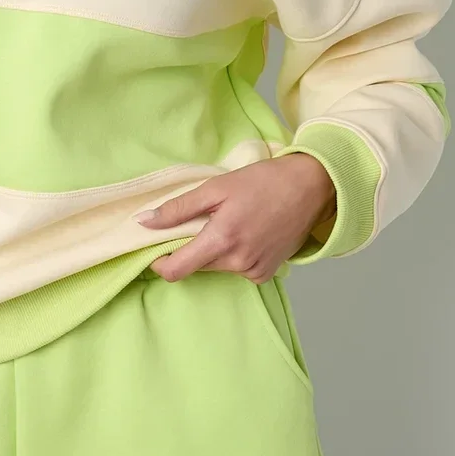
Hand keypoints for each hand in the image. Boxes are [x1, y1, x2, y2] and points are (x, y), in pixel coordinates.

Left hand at [136, 152, 335, 284]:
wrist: (310, 188)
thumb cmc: (262, 181)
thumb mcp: (216, 187)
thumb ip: (178, 208)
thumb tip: (143, 223)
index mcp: (221, 240)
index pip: (175, 270)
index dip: (159, 262)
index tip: (157, 249)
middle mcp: (238, 263)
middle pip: (196, 266)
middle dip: (191, 248)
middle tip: (204, 220)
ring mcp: (254, 271)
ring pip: (216, 267)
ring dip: (214, 250)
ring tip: (231, 222)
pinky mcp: (266, 274)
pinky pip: (237, 269)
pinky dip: (234, 255)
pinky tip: (248, 233)